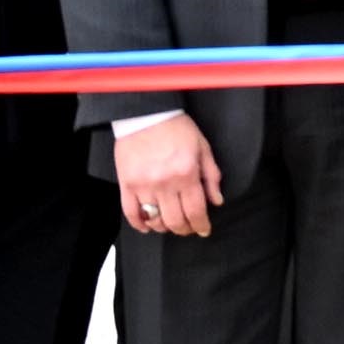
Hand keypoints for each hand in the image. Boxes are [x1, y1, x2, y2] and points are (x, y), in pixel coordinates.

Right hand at [115, 114, 221, 237]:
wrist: (146, 113)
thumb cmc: (176, 128)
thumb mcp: (202, 148)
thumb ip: (211, 176)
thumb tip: (216, 201)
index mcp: (186, 174)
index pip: (195, 211)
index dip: (201, 225)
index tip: (203, 229)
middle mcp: (165, 183)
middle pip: (175, 221)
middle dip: (185, 229)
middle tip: (188, 228)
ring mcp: (144, 185)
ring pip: (154, 220)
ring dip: (164, 227)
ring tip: (169, 223)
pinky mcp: (127, 184)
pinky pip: (131, 213)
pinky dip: (139, 224)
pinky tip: (147, 225)